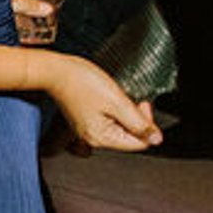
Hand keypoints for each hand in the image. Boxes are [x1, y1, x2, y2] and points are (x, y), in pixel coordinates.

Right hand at [47, 56, 161, 152]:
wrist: (56, 70)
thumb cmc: (81, 82)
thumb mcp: (117, 101)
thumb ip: (139, 123)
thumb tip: (156, 139)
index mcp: (101, 138)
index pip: (140, 142)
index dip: (146, 123)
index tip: (140, 104)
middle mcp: (92, 139)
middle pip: (129, 137)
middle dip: (134, 118)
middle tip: (127, 99)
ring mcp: (86, 131)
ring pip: (120, 129)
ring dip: (124, 114)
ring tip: (115, 97)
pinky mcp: (84, 121)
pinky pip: (108, 123)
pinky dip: (113, 112)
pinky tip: (106, 99)